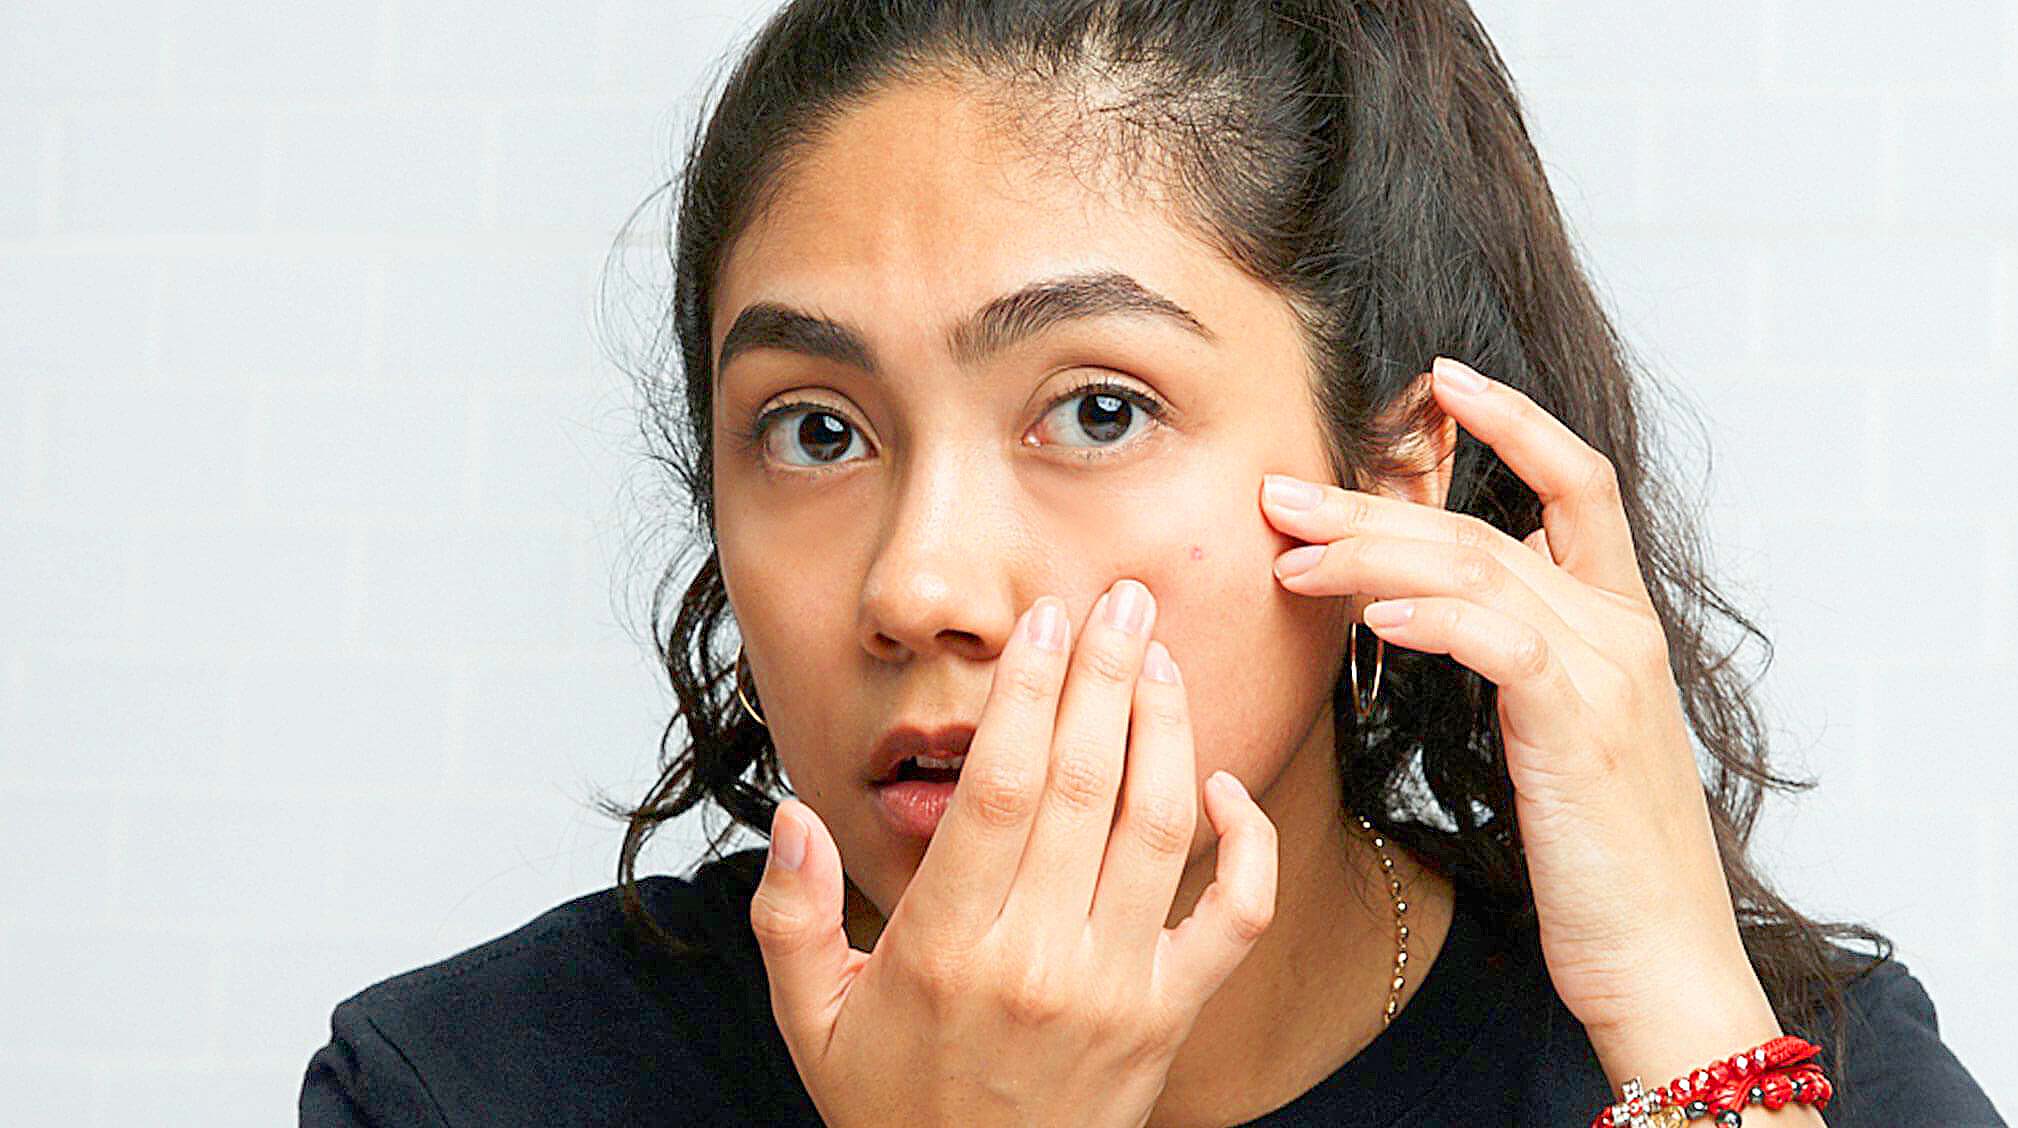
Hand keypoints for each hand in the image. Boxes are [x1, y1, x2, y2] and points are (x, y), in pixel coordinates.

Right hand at [748, 579, 1280, 1127]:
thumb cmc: (891, 1110)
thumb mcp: (811, 1021)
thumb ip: (790, 914)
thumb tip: (792, 812)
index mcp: (943, 948)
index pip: (996, 788)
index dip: (1026, 694)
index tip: (1043, 623)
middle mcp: (1036, 959)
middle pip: (1084, 783)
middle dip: (1107, 676)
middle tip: (1123, 599)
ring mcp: (1115, 988)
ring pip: (1160, 827)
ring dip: (1168, 728)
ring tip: (1161, 658)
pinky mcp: (1170, 1017)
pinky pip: (1235, 918)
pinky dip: (1246, 846)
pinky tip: (1222, 786)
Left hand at [1260, 355, 1758, 1040]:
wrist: (1661, 964)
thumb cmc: (1596, 862)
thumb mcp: (1552, 742)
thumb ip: (1507, 664)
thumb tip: (1417, 617)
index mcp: (1617, 624)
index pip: (1575, 485)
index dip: (1514, 421)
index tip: (1439, 381)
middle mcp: (1621, 631)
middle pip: (1484, 528)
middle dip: (1372, 502)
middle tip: (1279, 494)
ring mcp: (1608, 675)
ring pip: (1477, 570)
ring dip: (1370, 554)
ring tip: (1288, 554)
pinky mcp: (1582, 728)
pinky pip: (1500, 644)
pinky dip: (1432, 620)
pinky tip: (1372, 616)